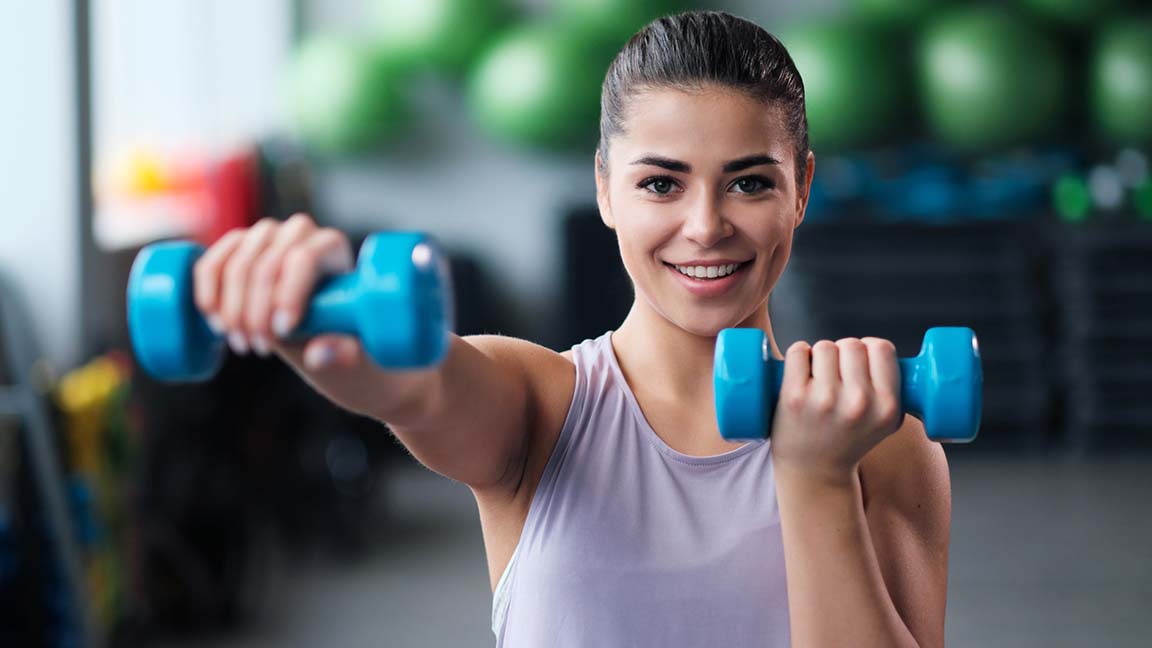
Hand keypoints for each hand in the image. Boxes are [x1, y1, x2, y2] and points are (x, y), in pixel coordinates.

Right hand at [192, 214, 361, 370]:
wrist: (318, 324)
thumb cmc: (339, 331)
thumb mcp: (350, 346)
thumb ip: (343, 352)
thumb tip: (318, 353)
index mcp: (331, 244)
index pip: (303, 258)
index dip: (288, 295)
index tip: (283, 332)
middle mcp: (297, 231)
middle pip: (267, 265)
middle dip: (257, 313)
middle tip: (261, 348)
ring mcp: (263, 235)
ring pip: (237, 266)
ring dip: (233, 311)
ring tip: (244, 345)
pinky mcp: (235, 246)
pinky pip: (210, 264)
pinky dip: (207, 295)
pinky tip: (217, 325)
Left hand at [769, 338, 903, 484]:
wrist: (815, 471)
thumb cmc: (850, 438)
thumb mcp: (887, 421)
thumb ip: (895, 388)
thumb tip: (884, 351)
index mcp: (887, 406)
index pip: (882, 348)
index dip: (869, 348)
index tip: (861, 361)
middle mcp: (859, 403)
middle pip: (852, 344)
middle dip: (843, 353)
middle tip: (837, 374)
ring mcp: (825, 400)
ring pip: (824, 346)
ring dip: (820, 356)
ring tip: (819, 378)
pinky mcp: (794, 397)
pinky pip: (798, 351)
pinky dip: (798, 354)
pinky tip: (801, 371)